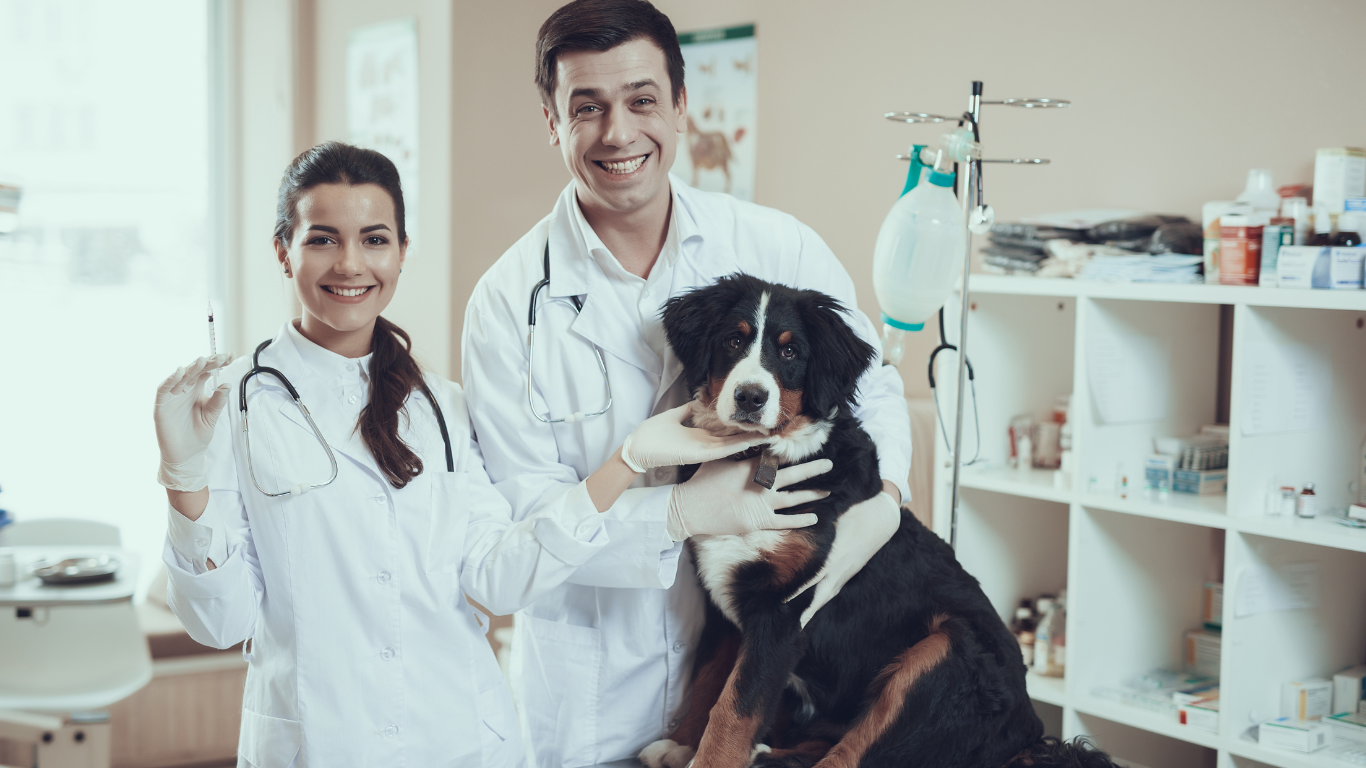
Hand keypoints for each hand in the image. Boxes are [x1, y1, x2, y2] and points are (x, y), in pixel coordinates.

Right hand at [154, 355, 232, 491]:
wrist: (186, 455)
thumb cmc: (198, 435)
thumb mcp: (212, 417)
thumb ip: (217, 402)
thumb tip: (227, 384)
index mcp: (197, 390)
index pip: (206, 371)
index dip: (216, 363)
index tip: (230, 356)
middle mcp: (184, 390)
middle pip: (195, 371)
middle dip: (207, 363)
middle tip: (221, 357)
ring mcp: (172, 396)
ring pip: (180, 377)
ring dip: (191, 368)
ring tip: (202, 360)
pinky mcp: (161, 405)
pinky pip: (164, 389)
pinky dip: (171, 380)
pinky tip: (180, 372)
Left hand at [621, 404, 764, 471]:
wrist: (636, 448)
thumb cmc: (651, 435)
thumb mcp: (673, 417)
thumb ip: (687, 410)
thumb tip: (697, 399)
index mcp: (699, 436)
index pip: (724, 432)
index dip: (740, 426)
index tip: (754, 419)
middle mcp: (704, 444)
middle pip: (732, 439)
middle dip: (750, 434)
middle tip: (769, 428)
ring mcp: (701, 450)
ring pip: (731, 446)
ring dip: (749, 441)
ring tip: (767, 436)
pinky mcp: (696, 454)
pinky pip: (719, 451)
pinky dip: (735, 446)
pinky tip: (749, 441)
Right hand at [665, 457, 832, 539]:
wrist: (692, 507)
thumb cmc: (702, 482)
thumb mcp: (718, 459)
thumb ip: (735, 452)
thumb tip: (744, 441)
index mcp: (752, 466)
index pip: (777, 458)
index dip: (792, 454)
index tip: (806, 450)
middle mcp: (762, 484)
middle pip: (794, 475)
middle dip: (813, 469)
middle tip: (829, 464)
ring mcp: (763, 504)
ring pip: (795, 498)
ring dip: (812, 494)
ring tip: (828, 491)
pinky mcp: (759, 521)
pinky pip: (786, 521)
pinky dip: (801, 520)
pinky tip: (814, 518)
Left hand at [786, 491, 899, 628]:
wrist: (884, 514)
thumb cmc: (857, 508)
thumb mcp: (836, 513)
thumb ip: (815, 524)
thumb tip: (789, 526)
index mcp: (837, 553)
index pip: (814, 575)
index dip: (799, 589)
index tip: (783, 600)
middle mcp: (842, 567)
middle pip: (822, 594)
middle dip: (806, 612)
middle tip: (791, 628)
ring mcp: (847, 571)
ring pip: (827, 594)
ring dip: (813, 610)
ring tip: (798, 625)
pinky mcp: (849, 572)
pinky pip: (832, 589)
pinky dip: (820, 599)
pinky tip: (810, 607)